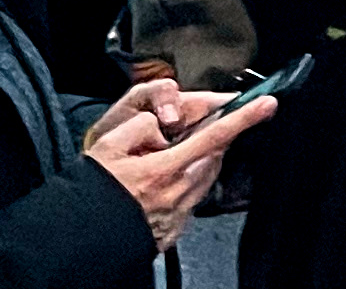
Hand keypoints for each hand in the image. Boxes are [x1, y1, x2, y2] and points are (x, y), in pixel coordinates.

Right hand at [82, 81, 273, 245]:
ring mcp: (176, 216)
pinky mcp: (172, 232)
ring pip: (203, 180)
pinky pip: (190, 201)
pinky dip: (185, 187)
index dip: (242, 119)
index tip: (267, 105)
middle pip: (212, 159)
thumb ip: (141, 128)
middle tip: (193, 136)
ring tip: (172, 161)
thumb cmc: (91, 192)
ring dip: (199, 165)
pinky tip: (163, 188)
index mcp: (163, 170)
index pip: (213, 138)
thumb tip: (162, 127)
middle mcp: (176, 194)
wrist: (78, 239)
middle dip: (212, 143)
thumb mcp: (108, 147)